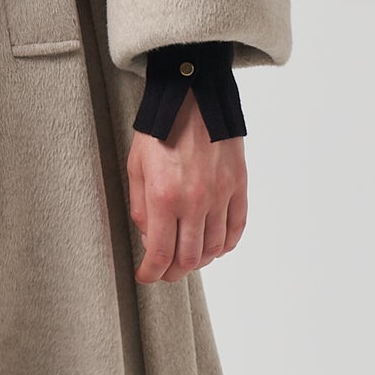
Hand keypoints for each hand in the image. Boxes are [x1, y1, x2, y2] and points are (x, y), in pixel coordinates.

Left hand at [127, 91, 247, 281]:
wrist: (193, 96)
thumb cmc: (159, 130)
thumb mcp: (136, 168)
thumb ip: (140, 208)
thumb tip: (149, 239)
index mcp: (164, 197)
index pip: (160, 254)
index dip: (152, 274)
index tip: (147, 277)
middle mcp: (195, 201)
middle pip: (189, 258)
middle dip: (174, 272)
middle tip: (165, 272)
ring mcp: (221, 194)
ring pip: (215, 248)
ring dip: (200, 260)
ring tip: (188, 258)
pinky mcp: (238, 185)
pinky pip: (237, 227)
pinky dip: (227, 245)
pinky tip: (216, 246)